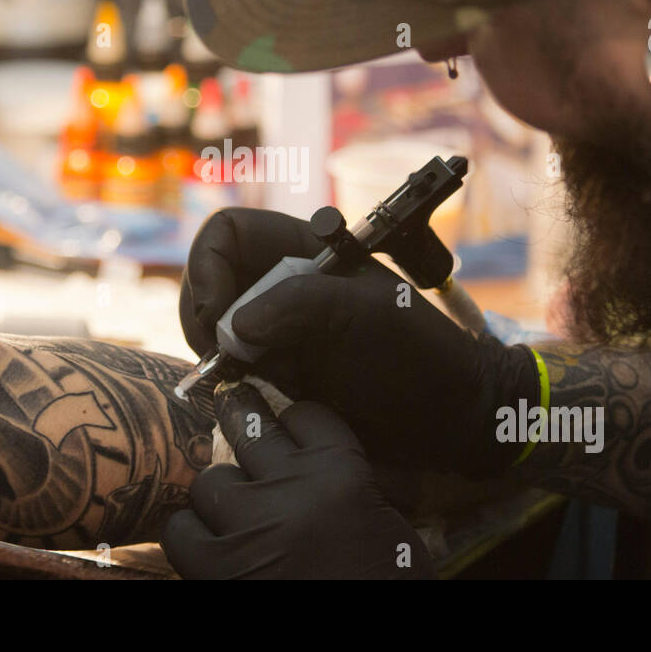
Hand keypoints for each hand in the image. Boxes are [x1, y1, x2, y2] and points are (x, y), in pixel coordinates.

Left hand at [161, 383, 434, 578]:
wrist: (371, 646)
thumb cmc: (388, 583)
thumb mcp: (382, 521)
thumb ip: (342, 484)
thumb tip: (306, 460)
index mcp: (343, 472)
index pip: (306, 415)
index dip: (293, 418)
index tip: (288, 422)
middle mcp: (293, 488)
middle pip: (249, 426)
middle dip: (240, 413)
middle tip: (233, 402)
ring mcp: (250, 528)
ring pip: (209, 479)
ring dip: (219, 493)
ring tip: (230, 509)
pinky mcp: (217, 570)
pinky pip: (181, 531)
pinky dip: (191, 534)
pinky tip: (206, 543)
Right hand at [180, 208, 539, 475]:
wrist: (448, 417)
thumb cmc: (421, 355)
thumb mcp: (366, 314)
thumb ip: (298, 305)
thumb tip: (232, 327)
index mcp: (306, 250)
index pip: (228, 234)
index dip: (208, 264)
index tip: (216, 312)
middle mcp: (282, 284)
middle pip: (209, 282)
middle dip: (202, 315)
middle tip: (220, 357)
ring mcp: (277, 329)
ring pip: (213, 328)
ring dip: (214, 353)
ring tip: (242, 378)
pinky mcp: (276, 371)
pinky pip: (230, 368)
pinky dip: (227, 381)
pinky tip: (253, 393)